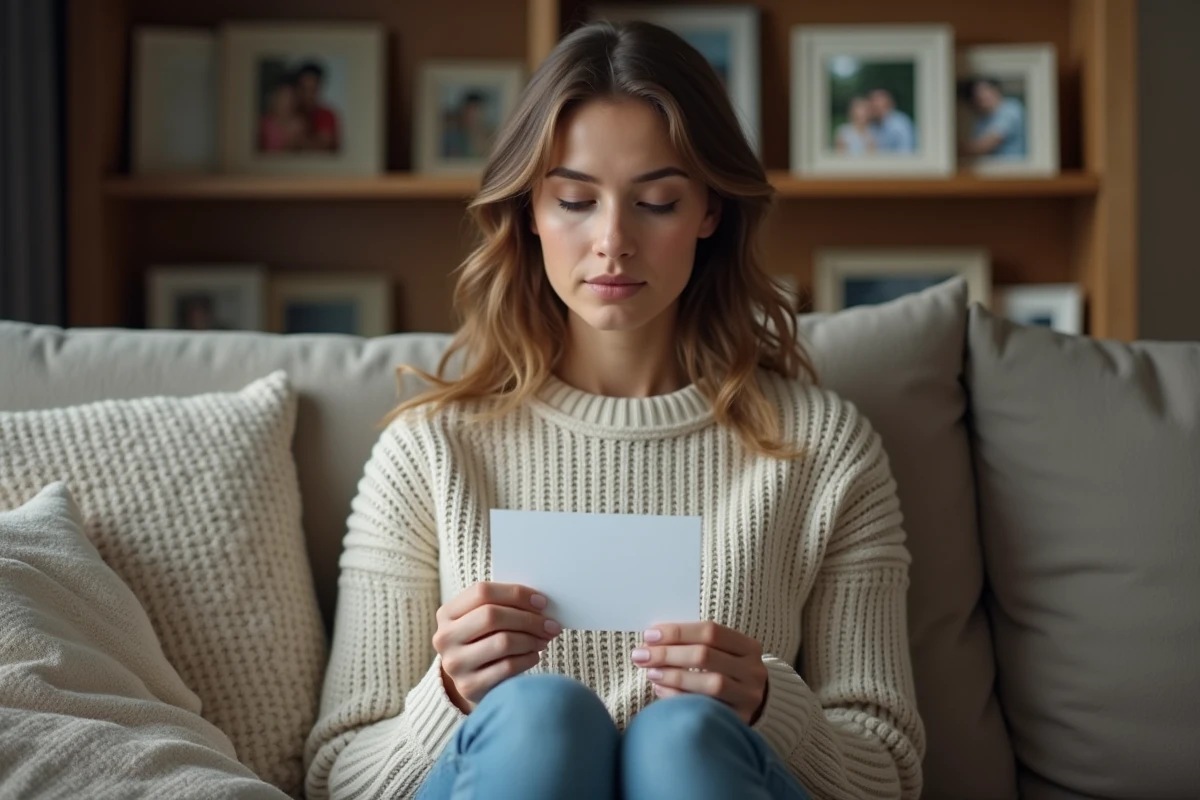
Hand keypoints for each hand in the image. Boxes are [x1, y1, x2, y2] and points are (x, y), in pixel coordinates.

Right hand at [433, 582, 561, 712]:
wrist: (471, 682)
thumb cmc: (484, 642)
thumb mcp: (483, 620)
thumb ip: (504, 606)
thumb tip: (540, 603)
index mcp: (447, 613)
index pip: (482, 592)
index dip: (516, 593)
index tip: (541, 601)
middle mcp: (445, 637)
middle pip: (492, 616)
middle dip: (528, 618)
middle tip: (550, 624)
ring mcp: (455, 664)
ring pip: (502, 642)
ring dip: (531, 639)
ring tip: (543, 639)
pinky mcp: (469, 686)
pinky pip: (507, 667)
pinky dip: (528, 658)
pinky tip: (534, 655)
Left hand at [631, 621, 767, 724]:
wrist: (756, 705)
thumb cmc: (727, 672)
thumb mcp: (721, 653)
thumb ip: (694, 643)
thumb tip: (653, 639)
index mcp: (748, 646)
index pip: (710, 631)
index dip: (677, 632)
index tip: (649, 636)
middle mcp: (753, 671)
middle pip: (706, 656)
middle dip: (668, 654)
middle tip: (641, 655)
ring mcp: (749, 697)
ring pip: (710, 683)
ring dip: (674, 676)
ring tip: (650, 672)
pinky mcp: (741, 719)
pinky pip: (707, 708)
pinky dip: (679, 697)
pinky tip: (661, 691)